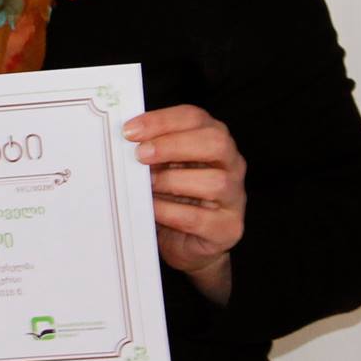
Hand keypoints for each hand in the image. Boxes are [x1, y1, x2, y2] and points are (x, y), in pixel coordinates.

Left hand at [125, 105, 246, 304]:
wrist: (184, 243)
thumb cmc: (171, 196)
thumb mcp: (160, 166)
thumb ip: (150, 149)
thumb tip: (124, 139)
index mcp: (213, 139)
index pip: (195, 117)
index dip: (162, 121)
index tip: (130, 131)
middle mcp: (232, 164)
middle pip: (216, 142)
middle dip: (173, 145)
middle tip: (140, 155)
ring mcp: (235, 197)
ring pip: (215, 181)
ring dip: (172, 181)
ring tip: (147, 185)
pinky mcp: (228, 228)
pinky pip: (200, 217)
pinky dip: (170, 211)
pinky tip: (151, 208)